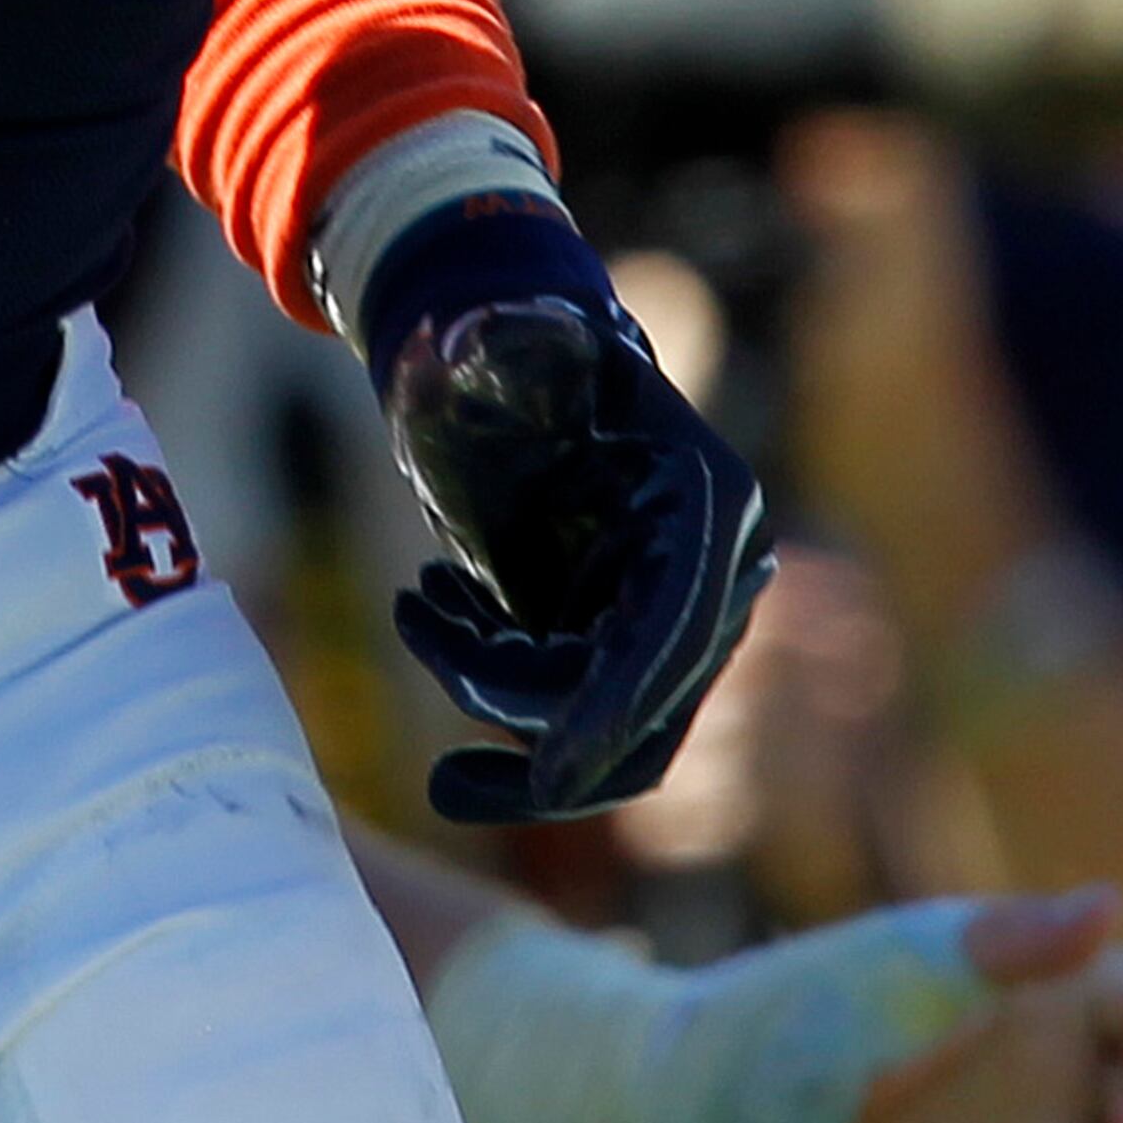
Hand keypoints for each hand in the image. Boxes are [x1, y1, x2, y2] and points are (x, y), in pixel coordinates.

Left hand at [381, 257, 770, 824]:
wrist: (496, 363)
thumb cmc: (504, 341)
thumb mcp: (502, 338)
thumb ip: (495, 340)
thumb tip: (460, 340)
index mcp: (707, 502)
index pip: (668, 635)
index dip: (614, 708)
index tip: (553, 776)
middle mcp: (707, 571)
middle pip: (639, 714)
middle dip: (538, 751)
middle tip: (438, 785)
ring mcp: (661, 612)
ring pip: (586, 718)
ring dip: (488, 690)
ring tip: (414, 609)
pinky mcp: (611, 636)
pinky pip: (553, 701)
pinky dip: (484, 675)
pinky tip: (431, 607)